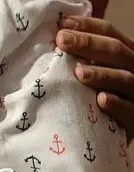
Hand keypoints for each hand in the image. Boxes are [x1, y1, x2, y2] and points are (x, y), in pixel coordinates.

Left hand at [56, 16, 133, 143]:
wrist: (115, 134)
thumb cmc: (100, 103)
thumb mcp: (95, 77)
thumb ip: (83, 61)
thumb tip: (56, 41)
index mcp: (125, 56)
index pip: (110, 34)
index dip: (88, 26)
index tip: (62, 25)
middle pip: (116, 52)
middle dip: (88, 44)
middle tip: (62, 41)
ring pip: (125, 79)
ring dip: (102, 74)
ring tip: (78, 73)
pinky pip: (129, 111)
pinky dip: (116, 104)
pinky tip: (100, 100)